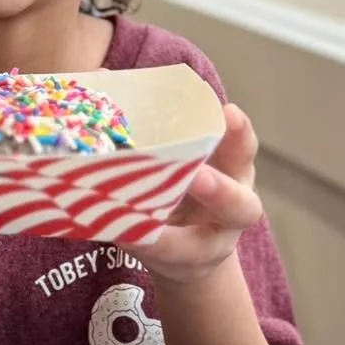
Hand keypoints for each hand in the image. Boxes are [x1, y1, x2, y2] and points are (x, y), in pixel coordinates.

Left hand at [132, 103, 263, 289]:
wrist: (189, 253)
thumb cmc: (183, 185)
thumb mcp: (183, 155)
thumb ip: (153, 124)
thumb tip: (99, 78)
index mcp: (233, 171)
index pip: (244, 149)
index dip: (240, 133)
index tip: (228, 113)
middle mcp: (231, 211)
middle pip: (241, 205)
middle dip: (221, 191)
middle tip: (198, 177)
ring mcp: (208, 245)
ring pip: (201, 245)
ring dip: (168, 237)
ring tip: (143, 224)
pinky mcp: (179, 265)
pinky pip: (161, 258)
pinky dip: (138, 244)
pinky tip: (116, 233)